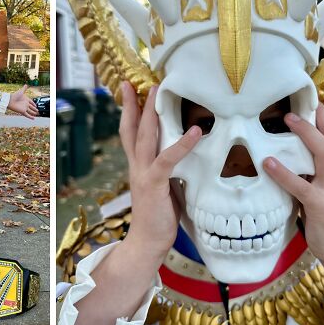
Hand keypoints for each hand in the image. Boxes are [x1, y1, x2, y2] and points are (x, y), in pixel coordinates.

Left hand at [8, 85, 38, 119]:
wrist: (10, 100)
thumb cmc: (15, 95)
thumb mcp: (21, 91)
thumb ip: (24, 88)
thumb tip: (26, 84)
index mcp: (26, 99)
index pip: (31, 102)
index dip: (33, 104)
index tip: (36, 105)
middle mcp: (25, 104)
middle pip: (31, 107)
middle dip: (34, 109)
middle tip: (37, 111)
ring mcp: (24, 108)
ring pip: (30, 111)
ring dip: (33, 113)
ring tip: (36, 114)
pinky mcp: (22, 111)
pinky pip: (27, 115)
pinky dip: (30, 117)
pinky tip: (33, 118)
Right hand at [121, 82, 201, 261]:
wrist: (147, 242)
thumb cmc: (159, 216)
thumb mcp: (163, 186)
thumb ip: (168, 169)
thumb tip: (185, 154)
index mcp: (138, 165)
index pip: (130, 132)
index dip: (128, 110)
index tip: (129, 90)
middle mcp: (136, 165)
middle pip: (131, 128)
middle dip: (132, 104)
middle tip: (133, 82)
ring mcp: (143, 173)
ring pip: (144, 137)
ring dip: (150, 113)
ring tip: (156, 92)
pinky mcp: (154, 183)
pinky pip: (167, 158)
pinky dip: (181, 144)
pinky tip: (195, 132)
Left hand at [262, 93, 323, 263]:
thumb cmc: (320, 211)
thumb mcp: (316, 183)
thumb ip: (306, 165)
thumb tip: (287, 145)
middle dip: (321, 117)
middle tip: (307, 99)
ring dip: (307, 134)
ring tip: (288, 118)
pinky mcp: (318, 206)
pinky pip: (302, 187)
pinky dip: (284, 173)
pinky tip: (268, 162)